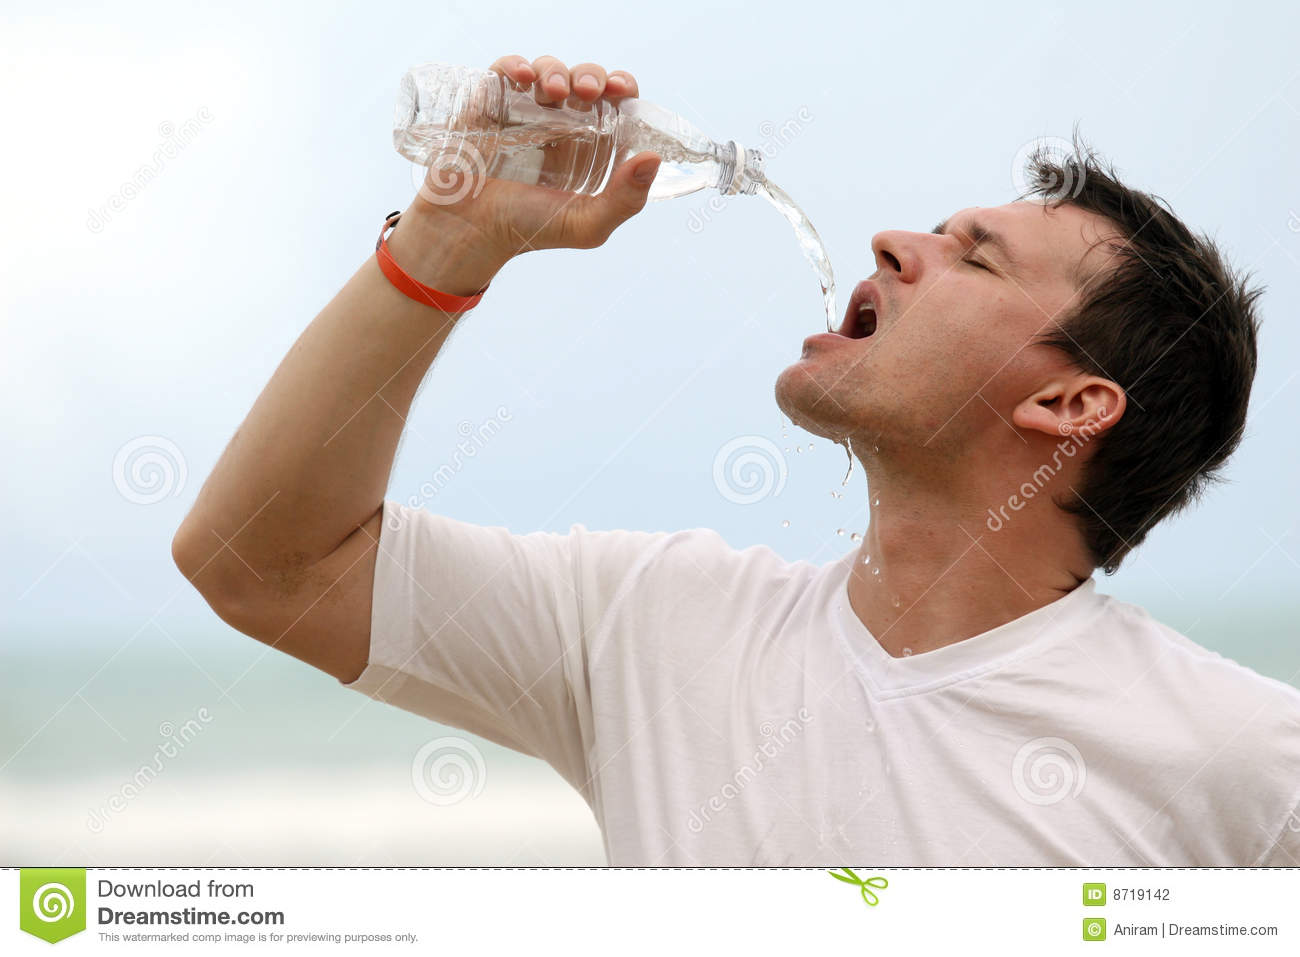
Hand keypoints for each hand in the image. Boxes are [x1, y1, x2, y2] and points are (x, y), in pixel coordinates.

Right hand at [405, 54, 660, 263]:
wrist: (471, 234)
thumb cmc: (530, 231)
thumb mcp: (586, 225)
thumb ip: (625, 200)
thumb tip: (652, 158)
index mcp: (591, 144)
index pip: (616, 103)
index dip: (623, 88)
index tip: (621, 90)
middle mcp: (562, 123)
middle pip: (585, 79)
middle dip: (591, 75)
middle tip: (588, 90)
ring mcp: (525, 111)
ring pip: (548, 70)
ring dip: (555, 71)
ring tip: (554, 92)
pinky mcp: (490, 105)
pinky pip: (505, 71)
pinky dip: (515, 65)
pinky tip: (522, 76)